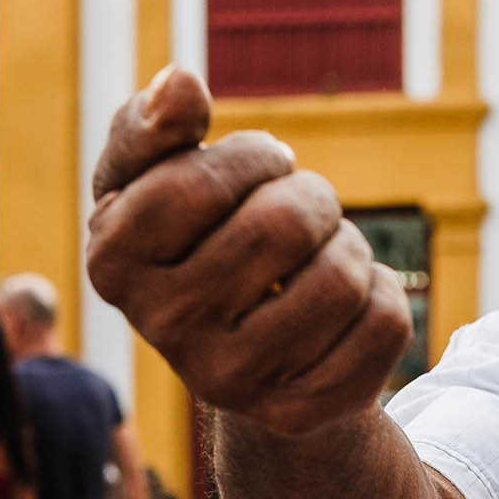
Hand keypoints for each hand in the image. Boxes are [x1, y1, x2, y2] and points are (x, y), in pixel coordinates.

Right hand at [86, 66, 412, 437]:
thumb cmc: (194, 238)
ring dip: (349, 246)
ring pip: (345, 276)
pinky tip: (342, 310)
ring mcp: (233, 382)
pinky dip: (381, 293)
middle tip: (299, 216)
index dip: (253, 157)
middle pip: (288, 223)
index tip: (258, 168)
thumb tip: (179, 84)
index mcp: (112, 262)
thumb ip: (153, 124)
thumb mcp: (154, 177)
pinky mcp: (301, 414)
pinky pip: (385, 323)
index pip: (202, 181)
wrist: (238, 349)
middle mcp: (165, 330)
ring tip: (319, 260)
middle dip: (311, 197)